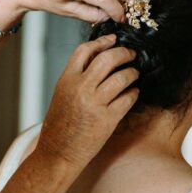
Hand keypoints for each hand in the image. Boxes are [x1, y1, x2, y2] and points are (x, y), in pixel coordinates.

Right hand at [35, 34, 139, 169]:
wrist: (57, 153)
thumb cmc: (59, 125)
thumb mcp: (62, 94)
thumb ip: (77, 77)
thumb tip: (98, 59)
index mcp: (66, 80)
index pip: (85, 50)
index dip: (102, 42)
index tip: (113, 39)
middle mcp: (80, 89)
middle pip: (108, 59)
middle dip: (123, 53)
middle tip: (131, 54)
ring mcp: (95, 104)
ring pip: (122, 77)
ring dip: (132, 73)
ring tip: (134, 74)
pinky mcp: (107, 119)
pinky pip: (127, 98)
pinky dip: (134, 93)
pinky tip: (134, 93)